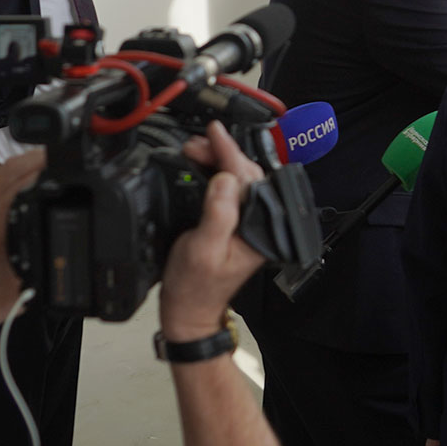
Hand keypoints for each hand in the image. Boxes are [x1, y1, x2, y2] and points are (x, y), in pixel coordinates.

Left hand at [0, 148, 46, 328]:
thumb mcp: (21, 285)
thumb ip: (39, 269)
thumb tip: (63, 251)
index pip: (15, 181)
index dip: (39, 166)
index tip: (60, 161)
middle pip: (10, 169)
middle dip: (38, 158)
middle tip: (62, 157)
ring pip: (6, 174)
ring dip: (30, 165)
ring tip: (54, 165)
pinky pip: (4, 184)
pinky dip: (24, 177)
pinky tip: (40, 183)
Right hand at [159, 124, 268, 342]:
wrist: (188, 313)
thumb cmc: (194, 288)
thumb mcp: (202, 250)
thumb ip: (218, 214)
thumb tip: (225, 179)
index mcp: (259, 231)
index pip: (248, 180)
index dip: (229, 152)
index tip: (214, 132)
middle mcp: (258, 225)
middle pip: (247, 175)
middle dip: (222, 153)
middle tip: (197, 143)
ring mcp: (247, 225)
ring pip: (239, 180)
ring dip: (218, 161)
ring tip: (196, 151)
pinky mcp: (234, 225)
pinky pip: (229, 191)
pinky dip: (216, 174)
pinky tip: (204, 167)